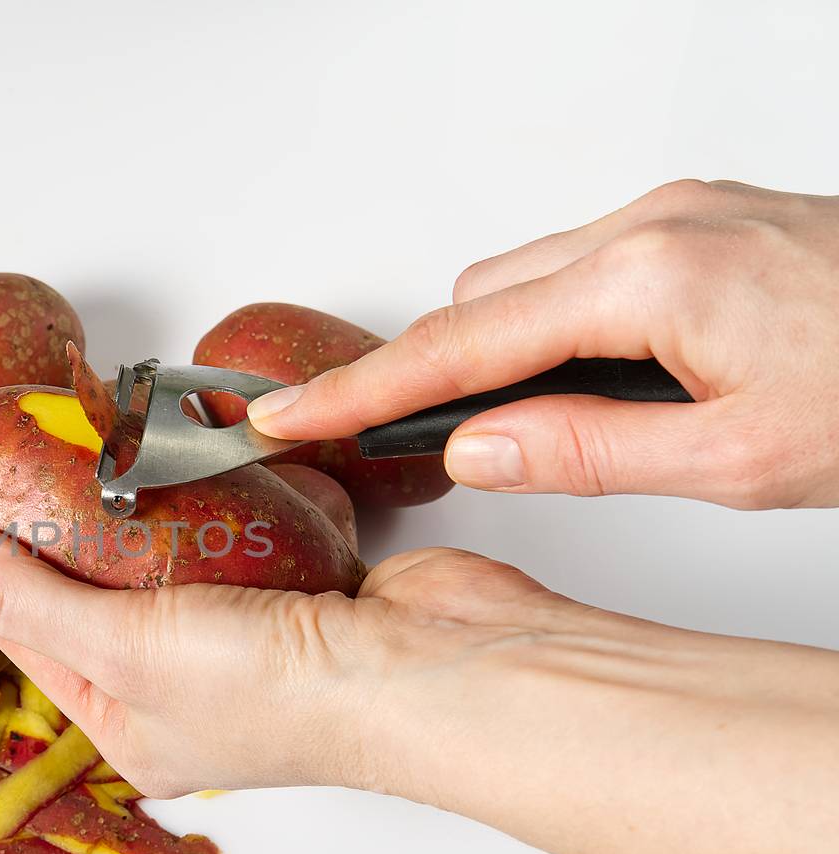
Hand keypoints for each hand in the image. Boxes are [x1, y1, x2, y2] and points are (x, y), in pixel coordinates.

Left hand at [0, 453, 551, 796]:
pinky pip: (215, 518)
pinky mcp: (290, 571)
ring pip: (146, 543)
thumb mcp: (124, 648)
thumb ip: (23, 594)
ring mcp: (237, 626)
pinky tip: (150, 432)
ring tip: (54, 420)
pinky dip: (184, 478)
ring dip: (104, 486)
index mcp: (129, 726)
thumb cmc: (289, 693)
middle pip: (78, 580)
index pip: (21, 627)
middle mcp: (177, 682)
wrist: (445, 670)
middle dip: (27, 509)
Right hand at [246, 180, 838, 508]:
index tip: (290, 414)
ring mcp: (685, 213)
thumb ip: (588, 452)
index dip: (362, 390)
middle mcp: (657, 225)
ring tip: (522, 433)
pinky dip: (559, 325)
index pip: (461, 346)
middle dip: (432, 369)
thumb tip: (476, 448)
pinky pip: (588, 265)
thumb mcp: (742, 460)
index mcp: (650, 280)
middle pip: (482, 296)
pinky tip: (592, 384)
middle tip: (399, 446)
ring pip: (532, 278)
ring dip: (502, 349)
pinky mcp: (710, 222)